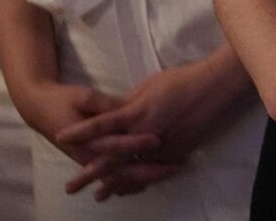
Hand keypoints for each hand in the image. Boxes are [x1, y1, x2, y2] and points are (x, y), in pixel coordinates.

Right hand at [11, 78, 161, 171]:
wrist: (40, 110)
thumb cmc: (64, 100)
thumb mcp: (84, 97)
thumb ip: (105, 105)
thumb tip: (125, 108)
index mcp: (86, 140)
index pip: (116, 144)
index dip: (137, 142)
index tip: (158, 139)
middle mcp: (88, 155)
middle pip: (121, 168)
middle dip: (146, 170)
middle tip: (173, 168)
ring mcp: (90, 160)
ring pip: (118, 175)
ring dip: (142, 177)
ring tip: (169, 173)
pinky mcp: (92, 159)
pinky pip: (114, 172)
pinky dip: (132, 177)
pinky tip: (151, 178)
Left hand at [56, 55, 249, 199]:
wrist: (214, 87)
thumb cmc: (182, 80)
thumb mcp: (150, 85)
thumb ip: (130, 103)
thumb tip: (117, 113)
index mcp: (137, 113)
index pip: (101, 125)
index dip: (80, 132)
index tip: (60, 137)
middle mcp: (145, 135)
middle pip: (111, 159)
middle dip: (89, 174)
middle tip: (70, 188)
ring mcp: (161, 148)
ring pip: (131, 171)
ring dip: (113, 184)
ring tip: (99, 195)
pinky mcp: (176, 154)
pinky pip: (152, 172)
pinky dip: (139, 181)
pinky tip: (130, 189)